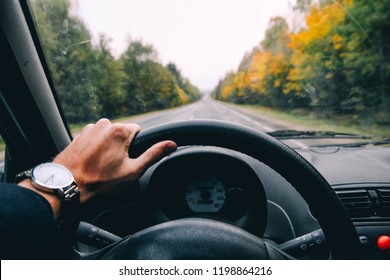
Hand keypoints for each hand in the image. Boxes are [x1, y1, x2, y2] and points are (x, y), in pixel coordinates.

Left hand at [54, 118, 176, 202]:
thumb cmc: (100, 181)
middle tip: (114, 166)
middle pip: (122, 134)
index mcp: (119, 130)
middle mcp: (104, 124)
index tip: (128, 159)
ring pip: (108, 136)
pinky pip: (94, 139)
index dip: (136, 147)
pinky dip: (95, 149)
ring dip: (108, 148)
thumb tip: (171, 144)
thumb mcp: (132, 171)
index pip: (138, 131)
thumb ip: (153, 154)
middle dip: (121, 148)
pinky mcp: (79, 135)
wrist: (68, 185)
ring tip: (101, 166)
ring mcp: (89, 129)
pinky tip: (91, 163)